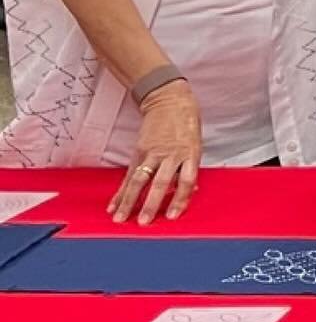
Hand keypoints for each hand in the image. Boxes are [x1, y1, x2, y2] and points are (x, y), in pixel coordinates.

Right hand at [108, 80, 202, 225]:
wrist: (169, 99)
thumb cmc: (186, 123)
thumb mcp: (196, 143)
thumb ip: (190, 167)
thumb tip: (189, 192)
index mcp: (190, 153)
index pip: (186, 180)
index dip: (180, 199)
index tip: (172, 216)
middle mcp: (171, 154)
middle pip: (161, 182)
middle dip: (151, 204)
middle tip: (144, 222)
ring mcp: (153, 152)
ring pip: (140, 179)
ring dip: (129, 201)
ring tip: (121, 218)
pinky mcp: (139, 150)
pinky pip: (129, 173)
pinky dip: (121, 190)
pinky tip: (113, 204)